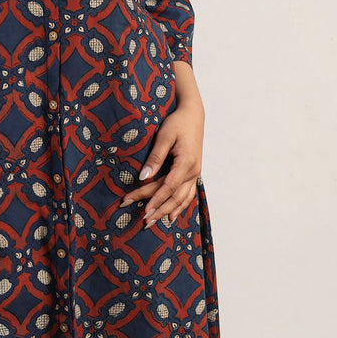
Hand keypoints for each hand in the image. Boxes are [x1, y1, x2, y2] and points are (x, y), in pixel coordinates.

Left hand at [121, 96, 204, 226]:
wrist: (193, 115)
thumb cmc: (177, 123)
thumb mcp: (164, 136)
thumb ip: (155, 157)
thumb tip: (143, 177)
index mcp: (187, 163)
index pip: (168, 186)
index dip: (155, 199)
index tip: (142, 209)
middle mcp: (193, 172)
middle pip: (173, 196)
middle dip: (156, 208)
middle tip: (141, 220)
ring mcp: (195, 174)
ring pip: (181, 199)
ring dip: (166, 211)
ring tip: (152, 222)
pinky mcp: (193, 173)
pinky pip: (187, 195)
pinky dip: (179, 206)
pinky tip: (171, 216)